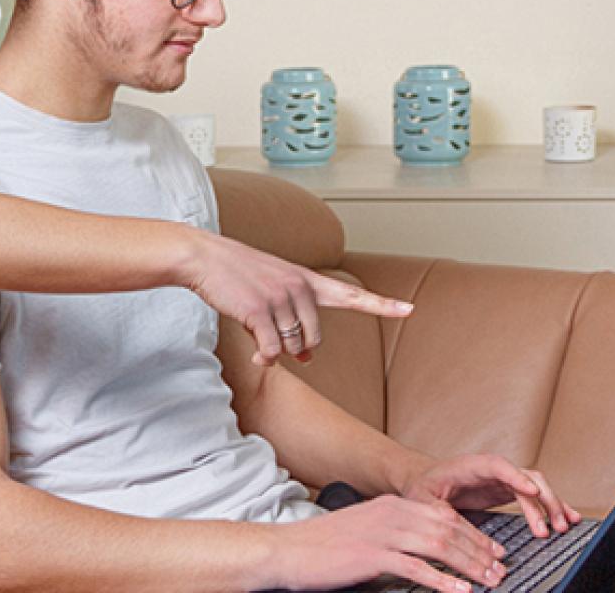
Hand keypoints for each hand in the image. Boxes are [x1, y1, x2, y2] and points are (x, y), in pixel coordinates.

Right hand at [186, 232, 412, 365]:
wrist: (204, 257)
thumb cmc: (238, 275)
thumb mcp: (273, 289)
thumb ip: (295, 318)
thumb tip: (306, 357)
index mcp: (307, 279)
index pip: (352, 295)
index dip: (382, 305)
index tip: (409, 310)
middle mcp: (299, 286)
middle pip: (314, 338)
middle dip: (299, 348)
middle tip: (280, 344)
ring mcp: (280, 297)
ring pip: (292, 345)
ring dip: (276, 351)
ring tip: (259, 343)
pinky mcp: (259, 310)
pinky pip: (272, 350)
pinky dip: (265, 358)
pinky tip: (256, 355)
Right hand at [270, 494, 507, 591]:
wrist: (288, 550)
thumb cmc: (322, 545)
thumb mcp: (365, 529)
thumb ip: (395, 534)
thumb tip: (424, 551)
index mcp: (390, 505)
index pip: (443, 514)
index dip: (474, 533)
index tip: (493, 551)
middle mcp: (390, 513)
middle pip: (448, 528)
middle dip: (479, 550)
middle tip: (500, 569)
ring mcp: (381, 533)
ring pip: (439, 545)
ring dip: (469, 565)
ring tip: (489, 581)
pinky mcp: (372, 556)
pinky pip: (416, 567)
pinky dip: (442, 580)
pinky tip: (459, 591)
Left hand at [401, 454, 582, 538]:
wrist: (425, 481)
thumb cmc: (423, 486)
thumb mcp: (423, 498)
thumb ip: (438, 508)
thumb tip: (453, 520)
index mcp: (471, 465)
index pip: (497, 465)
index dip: (516, 476)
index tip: (531, 491)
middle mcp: (492, 469)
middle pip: (525, 476)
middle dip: (543, 499)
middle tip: (551, 526)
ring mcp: (503, 479)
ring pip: (535, 487)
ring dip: (552, 505)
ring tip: (561, 527)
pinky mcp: (509, 490)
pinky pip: (535, 496)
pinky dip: (551, 506)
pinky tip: (567, 518)